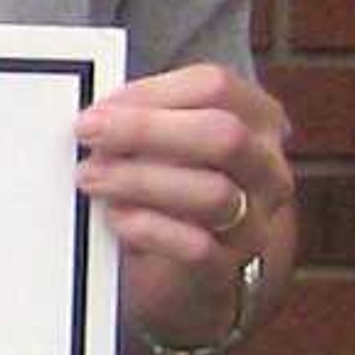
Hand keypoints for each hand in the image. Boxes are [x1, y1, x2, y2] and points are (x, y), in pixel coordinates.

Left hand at [75, 62, 292, 350]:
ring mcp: (254, 220)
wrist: (181, 265)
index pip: (216, 87)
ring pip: (212, 193)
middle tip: (88, 131)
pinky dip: (149, 228)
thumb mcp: (163, 139)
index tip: (101, 105)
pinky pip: (196, 247)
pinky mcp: (227, 267)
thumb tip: (99, 113)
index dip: (152, 92)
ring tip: (89, 176)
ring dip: (140, 180)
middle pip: (223, 136)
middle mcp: (266, 169)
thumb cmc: (168, 180)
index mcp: (256, 119)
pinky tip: (116, 216)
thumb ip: (142, 117)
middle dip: (146, 130)